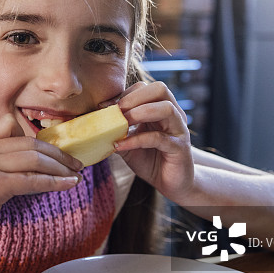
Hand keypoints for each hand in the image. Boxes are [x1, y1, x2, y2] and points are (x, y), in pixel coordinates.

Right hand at [0, 113, 82, 256]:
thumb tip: (36, 158)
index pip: (10, 124)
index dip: (36, 137)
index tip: (54, 150)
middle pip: (28, 142)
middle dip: (57, 153)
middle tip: (75, 163)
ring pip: (34, 159)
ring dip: (60, 167)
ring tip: (75, 174)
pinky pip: (32, 180)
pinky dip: (55, 182)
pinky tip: (70, 184)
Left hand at [105, 82, 194, 201]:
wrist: (171, 183)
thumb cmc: (150, 160)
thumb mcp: (128, 144)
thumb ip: (116, 132)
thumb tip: (93, 124)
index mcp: (159, 109)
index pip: (144, 88)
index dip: (123, 94)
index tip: (104, 106)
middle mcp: (172, 115)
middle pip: (160, 89)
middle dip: (134, 97)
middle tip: (116, 111)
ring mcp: (178, 130)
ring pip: (166, 108)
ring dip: (139, 113)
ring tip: (121, 124)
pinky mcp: (180, 148)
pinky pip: (159, 138)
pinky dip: (137, 140)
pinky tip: (121, 145)